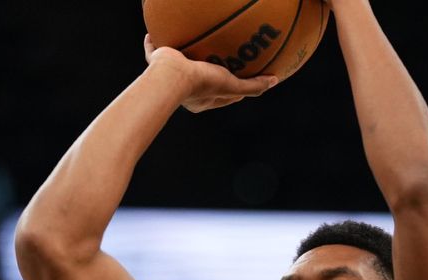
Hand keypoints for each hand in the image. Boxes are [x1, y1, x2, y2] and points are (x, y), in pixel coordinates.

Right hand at [143, 35, 276, 112]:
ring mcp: (170, 77)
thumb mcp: (233, 86)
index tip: (240, 76)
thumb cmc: (203, 84)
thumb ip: (253, 86)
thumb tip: (275, 80)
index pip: (221, 94)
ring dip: (180, 55)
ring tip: (186, 42)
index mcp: (202, 99)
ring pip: (175, 65)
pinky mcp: (156, 64)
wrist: (172, 77)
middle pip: (198, 78)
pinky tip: (153, 32)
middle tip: (215, 57)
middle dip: (205, 69)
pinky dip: (152, 43)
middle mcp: (186, 91)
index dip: (231, 86)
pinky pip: (153, 51)